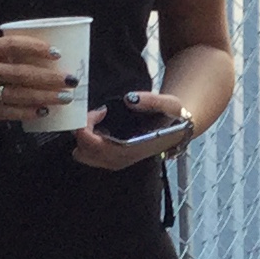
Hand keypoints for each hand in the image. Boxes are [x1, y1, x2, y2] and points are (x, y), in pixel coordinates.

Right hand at [0, 33, 77, 124]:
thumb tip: (29, 54)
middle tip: (70, 80)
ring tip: (62, 97)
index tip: (56, 52)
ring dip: (42, 96)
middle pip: (19, 73)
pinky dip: (24, 112)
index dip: (35, 47)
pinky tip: (40, 112)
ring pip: (15, 94)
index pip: (11, 45)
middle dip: (47, 77)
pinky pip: (4, 112)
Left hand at [74, 92, 190, 171]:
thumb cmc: (173, 118)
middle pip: (90, 154)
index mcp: (136, 149)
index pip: (105, 150)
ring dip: (83, 136)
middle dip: (83, 132)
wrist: (176, 130)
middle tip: (95, 112)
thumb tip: (130, 98)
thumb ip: (152, 101)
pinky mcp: (112, 156)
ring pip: (87, 156)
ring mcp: (117, 160)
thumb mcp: (170, 105)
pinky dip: (85, 139)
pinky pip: (90, 153)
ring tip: (95, 117)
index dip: (91, 134)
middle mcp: (124, 159)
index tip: (97, 112)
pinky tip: (95, 123)